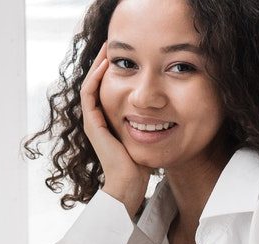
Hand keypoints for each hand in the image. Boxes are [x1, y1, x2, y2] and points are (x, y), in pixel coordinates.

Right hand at [81, 43, 151, 217]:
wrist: (128, 184)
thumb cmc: (140, 166)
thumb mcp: (148, 137)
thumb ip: (152, 122)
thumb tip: (169, 110)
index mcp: (109, 121)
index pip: (108, 89)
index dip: (115, 71)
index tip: (128, 56)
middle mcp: (98, 120)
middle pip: (97, 83)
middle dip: (105, 63)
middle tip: (115, 45)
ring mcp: (92, 122)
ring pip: (90, 84)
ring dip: (98, 64)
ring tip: (108, 48)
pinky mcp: (92, 124)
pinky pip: (89, 94)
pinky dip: (95, 77)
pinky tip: (106, 65)